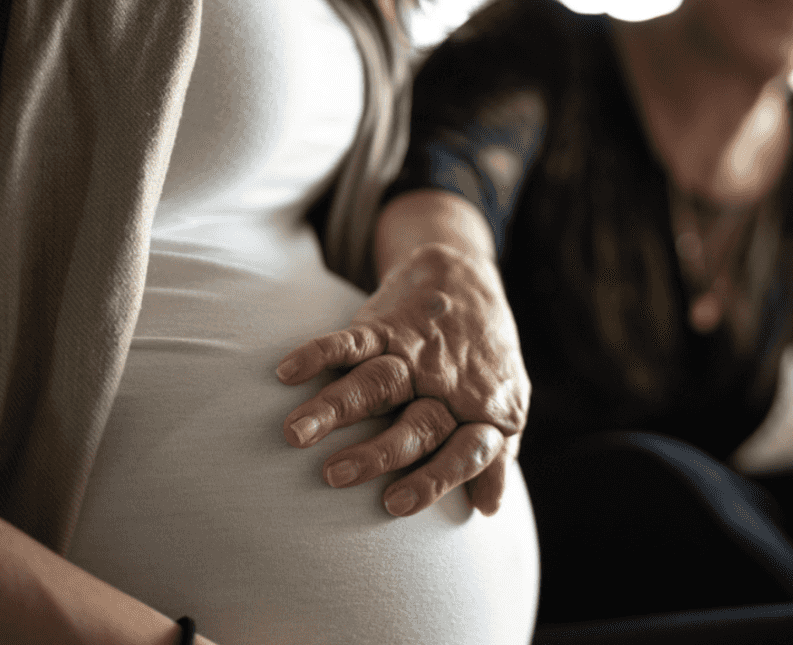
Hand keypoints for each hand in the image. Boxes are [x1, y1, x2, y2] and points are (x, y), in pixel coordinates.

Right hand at [277, 243, 529, 516]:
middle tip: (335, 475)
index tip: (394, 504)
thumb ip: (494, 456)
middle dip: (377, 452)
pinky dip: (319, 353)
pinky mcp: (385, 327)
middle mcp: (448, 388)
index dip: (436, 477)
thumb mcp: (505, 406)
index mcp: (482, 413)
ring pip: (376, 383)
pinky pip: (351, 341)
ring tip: (294, 433)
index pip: (466, 451)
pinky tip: (287, 372)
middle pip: (417, 424)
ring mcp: (416, 356)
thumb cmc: (483, 363)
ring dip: (335, 407)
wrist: (467, 283)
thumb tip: (488, 509)